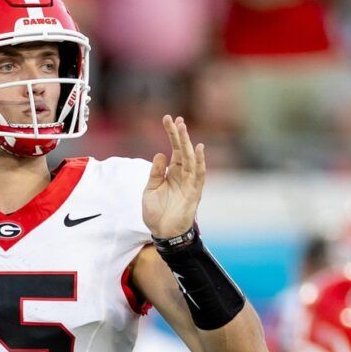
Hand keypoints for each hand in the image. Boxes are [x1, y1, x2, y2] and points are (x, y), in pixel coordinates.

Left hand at [142, 115, 206, 239]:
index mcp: (173, 172)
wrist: (162, 232)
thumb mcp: (150, 189)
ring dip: (187, 143)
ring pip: (191, 159)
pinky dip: (200, 161)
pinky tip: (199, 149)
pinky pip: (199, 174)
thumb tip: (160, 154)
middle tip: (176, 119)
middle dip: (179, 134)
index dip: (172, 134)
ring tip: (182, 128)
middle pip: (183, 150)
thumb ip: (155, 173)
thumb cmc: (156, 212)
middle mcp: (183, 175)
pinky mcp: (194, 192)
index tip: (168, 119)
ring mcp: (189, 182)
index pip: (174, 149)